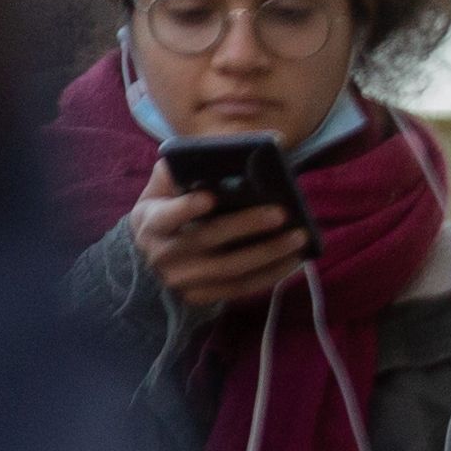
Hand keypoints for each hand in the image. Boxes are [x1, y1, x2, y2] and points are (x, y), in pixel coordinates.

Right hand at [132, 182, 312, 310]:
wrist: (150, 259)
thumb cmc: (165, 213)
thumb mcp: (160, 191)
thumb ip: (177, 171)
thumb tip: (213, 152)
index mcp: (151, 222)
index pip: (167, 216)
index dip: (187, 208)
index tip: (211, 197)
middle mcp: (163, 255)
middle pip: (208, 240)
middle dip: (246, 226)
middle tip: (280, 213)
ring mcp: (183, 280)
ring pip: (231, 269)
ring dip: (269, 253)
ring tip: (299, 237)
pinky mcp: (201, 297)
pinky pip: (241, 288)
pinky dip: (270, 274)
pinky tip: (294, 260)